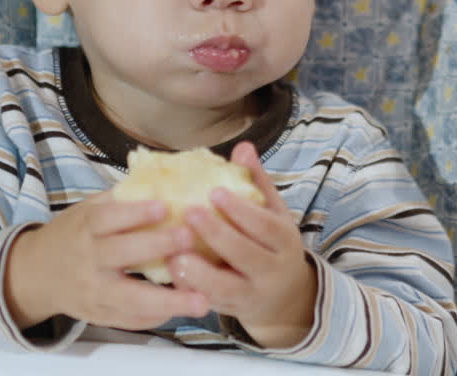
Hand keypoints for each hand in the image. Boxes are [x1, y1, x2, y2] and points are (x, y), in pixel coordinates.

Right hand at [5, 192, 209, 330]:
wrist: (33, 274)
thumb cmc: (73, 235)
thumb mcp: (88, 210)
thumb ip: (122, 199)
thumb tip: (166, 178)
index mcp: (86, 227)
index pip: (109, 218)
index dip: (135, 213)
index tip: (164, 206)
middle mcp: (89, 260)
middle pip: (121, 255)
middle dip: (156, 247)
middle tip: (190, 240)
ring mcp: (93, 292)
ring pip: (130, 299)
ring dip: (167, 301)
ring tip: (202, 301)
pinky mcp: (99, 315)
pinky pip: (129, 320)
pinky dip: (157, 317)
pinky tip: (182, 310)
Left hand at [168, 141, 316, 347]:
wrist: (285, 296)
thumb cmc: (272, 243)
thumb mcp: (273, 213)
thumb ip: (256, 182)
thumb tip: (243, 147)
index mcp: (284, 240)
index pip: (266, 225)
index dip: (241, 210)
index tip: (214, 191)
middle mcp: (272, 269)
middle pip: (246, 254)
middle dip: (218, 235)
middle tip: (189, 212)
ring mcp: (252, 294)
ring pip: (227, 287)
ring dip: (200, 272)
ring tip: (175, 254)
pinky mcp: (231, 310)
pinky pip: (210, 303)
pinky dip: (191, 291)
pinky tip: (171, 276)